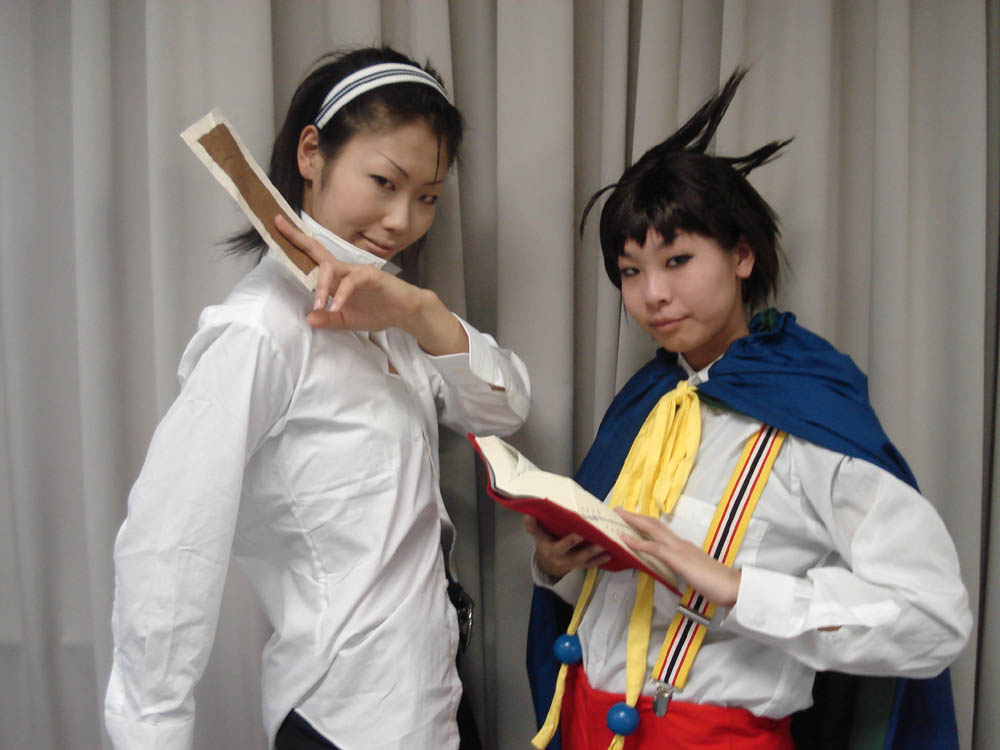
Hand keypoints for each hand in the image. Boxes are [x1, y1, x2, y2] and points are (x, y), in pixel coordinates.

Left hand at [274, 214, 423, 332]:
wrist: (405, 312)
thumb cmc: (378, 311)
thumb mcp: (347, 320)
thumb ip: (329, 319)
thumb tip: (309, 318)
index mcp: (337, 278)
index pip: (313, 258)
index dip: (296, 243)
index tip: (277, 226)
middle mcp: (345, 269)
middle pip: (318, 251)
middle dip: (297, 238)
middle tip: (279, 224)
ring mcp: (357, 271)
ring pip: (331, 268)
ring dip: (321, 285)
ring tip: (318, 303)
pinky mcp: (371, 276)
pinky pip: (351, 282)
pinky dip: (342, 295)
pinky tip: (336, 306)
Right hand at [524, 516, 610, 578]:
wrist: (551, 564)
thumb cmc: (546, 543)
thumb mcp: (539, 535)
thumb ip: (534, 526)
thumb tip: (527, 514)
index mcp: (546, 546)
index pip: (539, 535)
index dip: (534, 526)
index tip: (532, 517)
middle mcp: (558, 556)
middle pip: (563, 549)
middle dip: (572, 542)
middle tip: (580, 534)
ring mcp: (570, 563)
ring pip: (581, 559)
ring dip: (592, 553)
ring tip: (603, 545)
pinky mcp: (580, 566)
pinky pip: (590, 565)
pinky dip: (600, 560)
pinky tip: (610, 554)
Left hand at [615, 508, 740, 606]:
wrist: (732, 586)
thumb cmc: (717, 583)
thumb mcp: (696, 573)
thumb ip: (686, 568)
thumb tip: (676, 570)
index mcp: (684, 546)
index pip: (662, 531)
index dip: (646, 524)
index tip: (632, 519)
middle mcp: (680, 543)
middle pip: (655, 524)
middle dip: (636, 516)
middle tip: (619, 510)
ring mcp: (679, 549)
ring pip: (653, 529)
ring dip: (634, 521)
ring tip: (618, 515)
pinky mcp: (677, 559)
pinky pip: (654, 548)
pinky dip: (637, 542)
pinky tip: (625, 539)